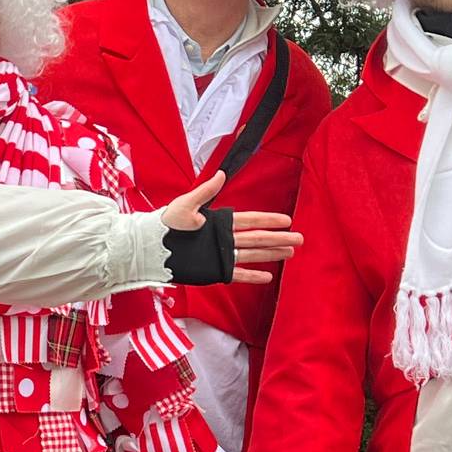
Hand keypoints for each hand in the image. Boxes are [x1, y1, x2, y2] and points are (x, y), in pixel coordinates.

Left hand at [159, 172, 301, 284]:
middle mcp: (224, 238)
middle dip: (278, 239)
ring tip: (290, 254)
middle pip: (258, 238)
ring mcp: (221, 255)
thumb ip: (205, 192)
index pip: (251, 221)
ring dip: (271, 254)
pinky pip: (238, 274)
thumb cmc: (165, 223)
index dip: (269, 221)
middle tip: (299, 240)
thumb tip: (221, 175)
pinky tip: (268, 276)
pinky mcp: (215, 270)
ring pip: (253, 254)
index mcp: (219, 221)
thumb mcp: (186, 204)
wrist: (151, 247)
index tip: (287, 221)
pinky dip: (252, 276)